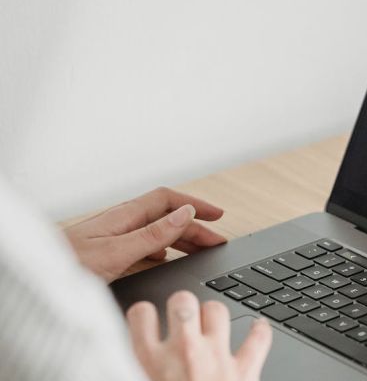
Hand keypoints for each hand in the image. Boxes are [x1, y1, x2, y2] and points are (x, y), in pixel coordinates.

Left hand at [64, 187, 226, 281]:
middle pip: (166, 216)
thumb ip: (152, 233)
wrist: (39, 277)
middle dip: (195, 225)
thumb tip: (184, 214)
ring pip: (157, 231)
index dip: (195, 203)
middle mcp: (121, 223)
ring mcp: (114, 237)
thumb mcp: (116, 251)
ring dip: (182, 238)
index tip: (217, 214)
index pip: (168, 200)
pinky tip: (166, 258)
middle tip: (217, 239)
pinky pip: (144, 245)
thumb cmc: (67, 265)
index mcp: (125, 216)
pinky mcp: (108, 253)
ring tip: (200, 248)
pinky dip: (163, 250)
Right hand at [126, 291, 272, 380]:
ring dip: (214, 315)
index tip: (147, 321)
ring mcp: (216, 358)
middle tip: (182, 319)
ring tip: (210, 325)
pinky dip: (260, 331)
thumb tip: (125, 366)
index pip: (141, 313)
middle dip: (182, 305)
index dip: (144, 315)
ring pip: (218, 310)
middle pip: (182, 301)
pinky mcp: (245, 371)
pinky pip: (259, 339)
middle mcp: (183, 353)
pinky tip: (258, 327)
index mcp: (149, 362)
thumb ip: (136, 371)